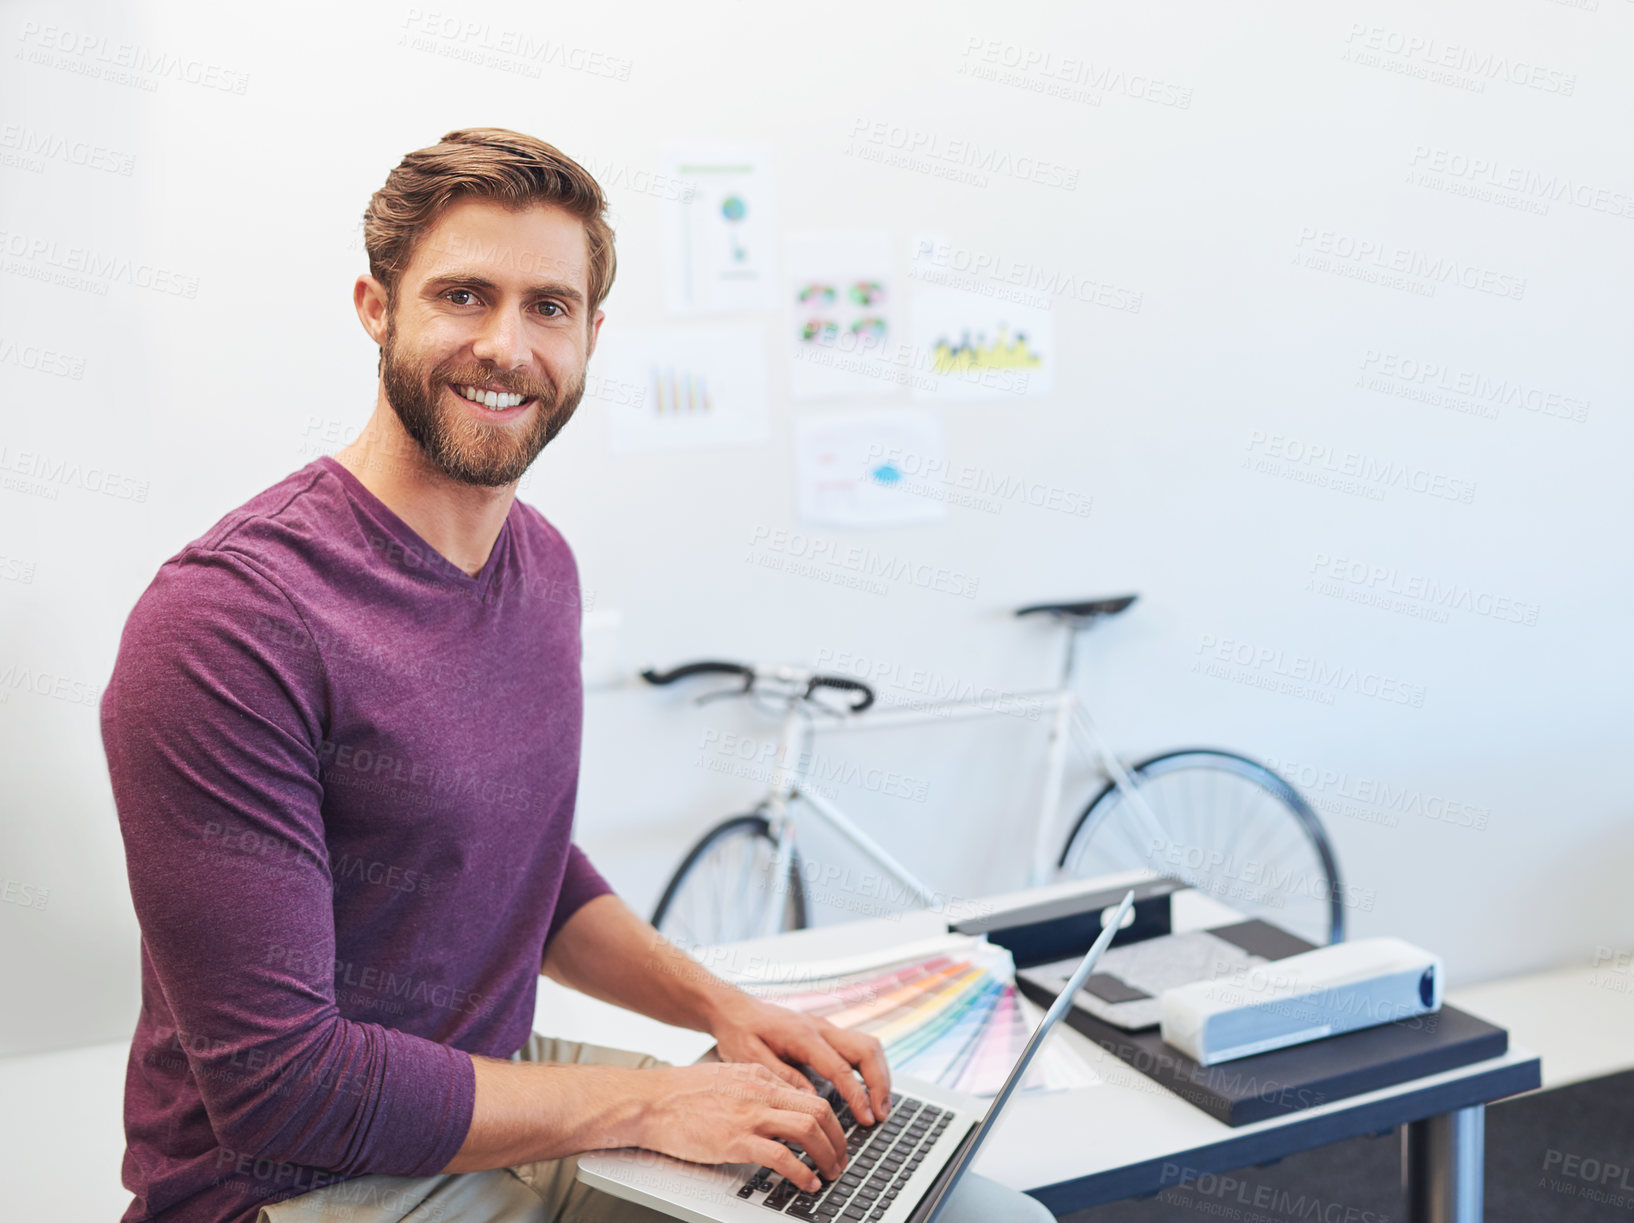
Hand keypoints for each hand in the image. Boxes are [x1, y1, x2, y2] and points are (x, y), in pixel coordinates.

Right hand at [631, 1062, 846, 1193]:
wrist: (650, 1101)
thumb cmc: (681, 1093)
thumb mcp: (727, 1077)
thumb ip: (755, 1088)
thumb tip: (780, 1105)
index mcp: (760, 1076)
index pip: (811, 1094)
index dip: (831, 1120)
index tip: (835, 1138)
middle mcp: (761, 1092)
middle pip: (820, 1110)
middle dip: (839, 1139)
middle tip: (841, 1159)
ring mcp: (749, 1116)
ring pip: (808, 1129)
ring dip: (827, 1155)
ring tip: (830, 1174)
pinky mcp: (735, 1140)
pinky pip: (782, 1157)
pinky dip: (801, 1172)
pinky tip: (806, 1183)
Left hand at [708, 993, 890, 1127]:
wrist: (735, 1009)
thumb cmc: (740, 1033)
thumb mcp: (751, 1060)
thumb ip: (783, 1078)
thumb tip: (812, 1099)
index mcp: (803, 1035)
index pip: (841, 1067)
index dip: (857, 1096)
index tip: (867, 1119)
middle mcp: (820, 1027)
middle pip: (866, 1050)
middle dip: (880, 1083)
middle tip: (882, 1114)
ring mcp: (826, 1027)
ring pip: (868, 1045)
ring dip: (880, 1075)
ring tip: (881, 1106)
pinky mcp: (826, 1032)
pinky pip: (859, 1046)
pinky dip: (870, 1068)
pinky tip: (870, 1088)